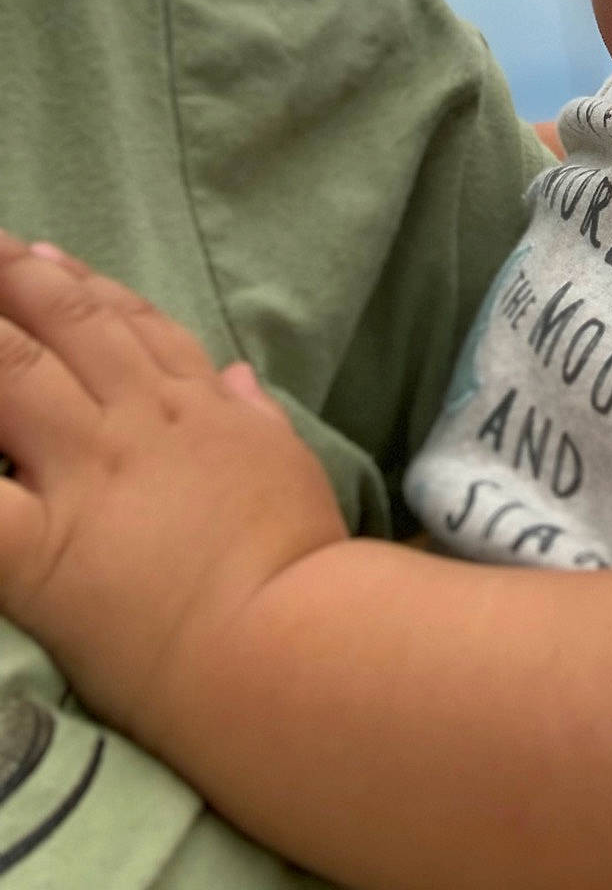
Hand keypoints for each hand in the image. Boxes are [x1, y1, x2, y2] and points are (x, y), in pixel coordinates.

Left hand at [0, 234, 346, 751]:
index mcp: (195, 409)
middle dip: (16, 278)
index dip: (84, 284)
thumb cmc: (297, 562)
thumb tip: (236, 375)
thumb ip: (255, 416)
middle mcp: (134, 424)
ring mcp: (88, 474)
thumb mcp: (289, 468)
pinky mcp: (42, 546)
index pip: (132, 326)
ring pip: (13, 374)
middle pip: (65, 327)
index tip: (44, 254)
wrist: (285, 642)